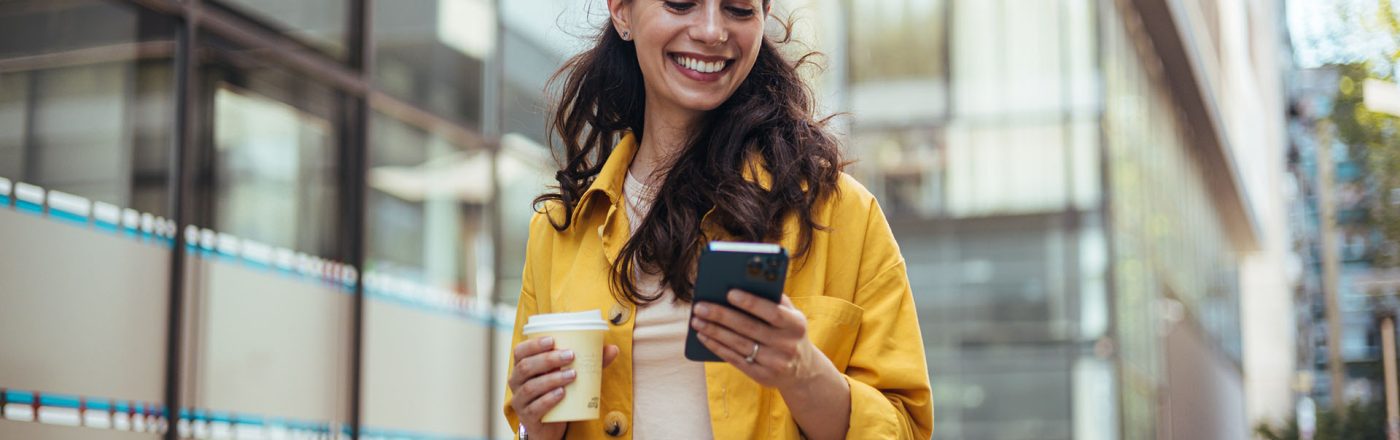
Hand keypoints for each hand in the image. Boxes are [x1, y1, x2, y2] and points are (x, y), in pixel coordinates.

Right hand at [507, 337, 620, 439]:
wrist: (551, 424)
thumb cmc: (558, 392)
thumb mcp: (570, 375)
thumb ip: (589, 363)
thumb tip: (613, 349)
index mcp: (523, 367)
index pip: (520, 351)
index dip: (533, 344)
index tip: (552, 340)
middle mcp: (516, 382)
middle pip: (526, 367)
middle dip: (548, 359)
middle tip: (570, 356)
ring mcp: (520, 401)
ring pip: (530, 387)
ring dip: (552, 379)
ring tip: (572, 375)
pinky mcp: (527, 417)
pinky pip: (535, 408)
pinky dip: (548, 400)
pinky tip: (561, 394)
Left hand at [689, 290, 833, 391]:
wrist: (803, 370)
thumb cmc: (789, 332)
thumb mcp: (791, 315)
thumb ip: (774, 299)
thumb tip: (744, 282)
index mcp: (796, 325)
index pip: (772, 312)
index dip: (751, 303)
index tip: (729, 293)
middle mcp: (787, 345)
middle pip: (749, 328)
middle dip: (721, 316)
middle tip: (700, 307)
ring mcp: (775, 363)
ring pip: (738, 345)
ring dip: (714, 332)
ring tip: (697, 321)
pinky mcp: (762, 376)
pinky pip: (735, 360)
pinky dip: (717, 347)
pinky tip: (704, 337)